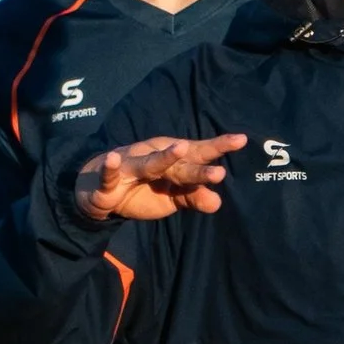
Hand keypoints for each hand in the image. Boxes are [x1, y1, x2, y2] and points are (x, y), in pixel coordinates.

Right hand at [74, 131, 248, 221]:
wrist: (101, 191)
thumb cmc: (143, 189)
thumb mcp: (172, 198)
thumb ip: (193, 198)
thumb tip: (217, 203)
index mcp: (174, 161)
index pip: (199, 154)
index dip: (218, 147)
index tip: (242, 140)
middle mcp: (156, 157)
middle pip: (181, 162)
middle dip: (198, 166)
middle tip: (219, 171)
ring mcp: (133, 166)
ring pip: (150, 163)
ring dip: (164, 157)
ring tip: (180, 148)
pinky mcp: (110, 178)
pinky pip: (110, 173)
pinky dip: (110, 167)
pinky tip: (113, 159)